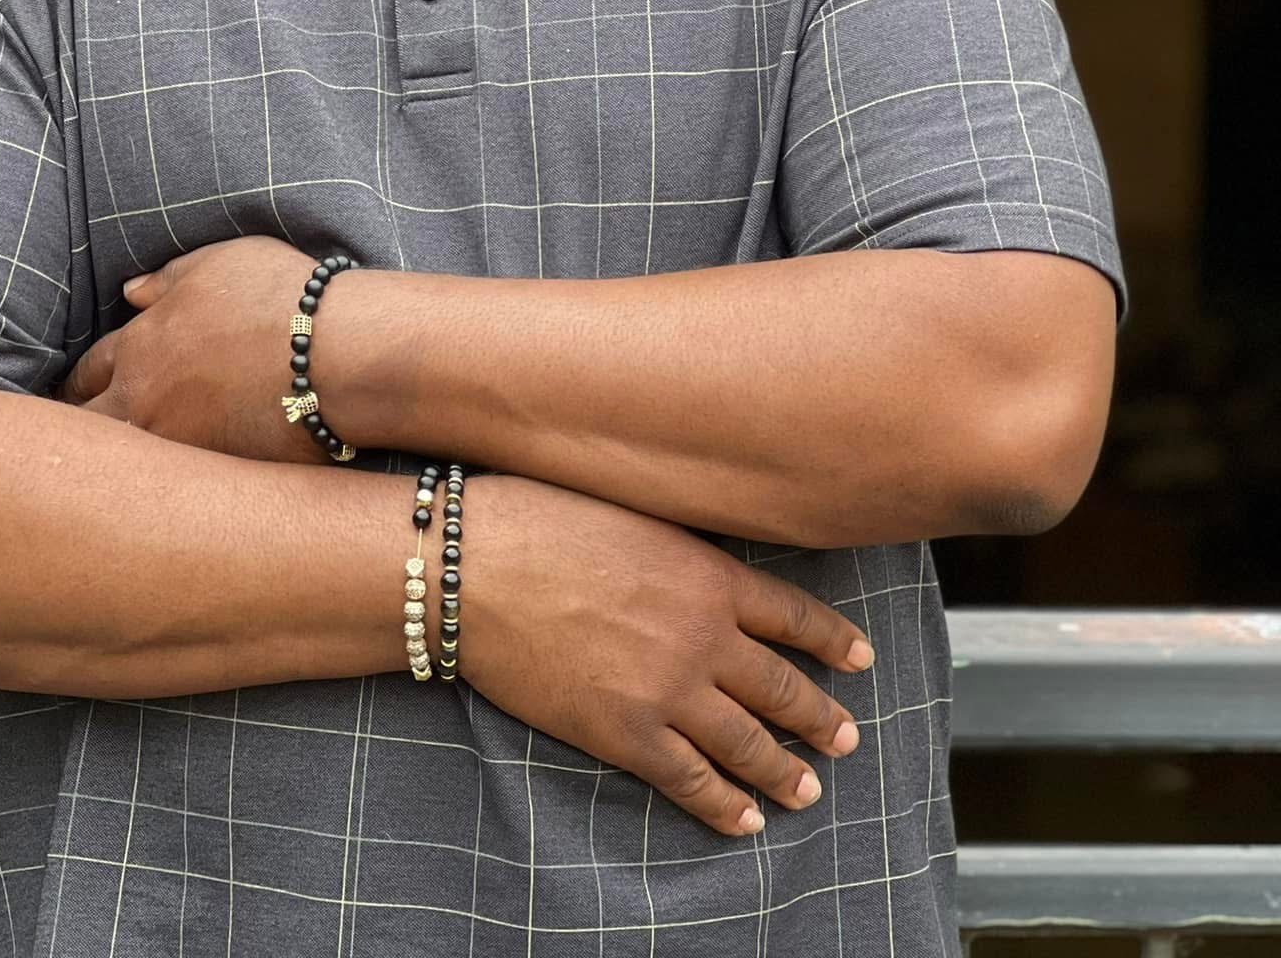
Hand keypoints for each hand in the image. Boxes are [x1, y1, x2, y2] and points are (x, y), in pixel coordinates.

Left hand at [55, 237, 330, 462]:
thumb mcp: (215, 264)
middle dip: (80, 432)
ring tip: (118, 473)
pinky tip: (173, 485)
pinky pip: (176, 485)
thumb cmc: (276, 294)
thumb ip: (166, 279)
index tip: (77, 392)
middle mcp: (146, 401)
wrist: (333, 349)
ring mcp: (179, 445)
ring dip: (121, 464)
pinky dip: (169, 484)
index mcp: (141, 346)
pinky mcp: (215, 473)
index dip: (79, 382)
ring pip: (126, 465)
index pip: (87, 371)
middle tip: (79, 443)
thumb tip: (130, 293)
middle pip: (88, 429)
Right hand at [462, 475, 870, 835]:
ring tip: (808, 789)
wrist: (478, 568)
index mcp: (709, 576)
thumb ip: (684, 554)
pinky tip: (745, 819)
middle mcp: (703, 636)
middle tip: (845, 737)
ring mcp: (668, 690)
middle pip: (782, 687)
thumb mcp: (637, 519)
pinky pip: (691, 780)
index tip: (859, 659)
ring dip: (784, 770)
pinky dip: (725, 804)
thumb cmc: (544, 523)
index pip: (793, 614)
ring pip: (749, 743)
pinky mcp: (626, 734)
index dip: (832, 641)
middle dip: (820, 716)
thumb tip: (709, 576)